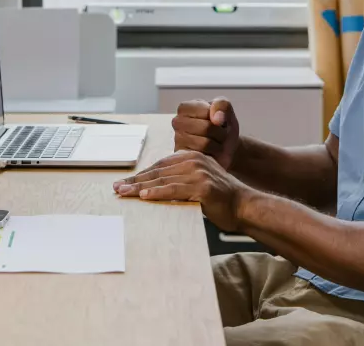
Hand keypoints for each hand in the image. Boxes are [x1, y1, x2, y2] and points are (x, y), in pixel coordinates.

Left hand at [113, 151, 247, 229]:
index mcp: (191, 156)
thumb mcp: (198, 182)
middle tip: (117, 188)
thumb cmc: (221, 199)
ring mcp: (198, 172)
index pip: (160, 165)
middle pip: (158, 171)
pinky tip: (144, 196)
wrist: (245, 206)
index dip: (141, 174)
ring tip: (124, 193)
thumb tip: (153, 187)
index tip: (125, 182)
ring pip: (163, 180)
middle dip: (135, 181)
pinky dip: (158, 193)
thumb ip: (180, 179)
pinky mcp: (202, 187)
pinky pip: (174, 190)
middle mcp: (193, 160)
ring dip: (140, 187)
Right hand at [171, 99, 239, 167]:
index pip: (205, 111)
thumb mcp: (227, 110)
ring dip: (218, 144)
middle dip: (220, 132)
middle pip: (206, 127)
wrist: (226, 147)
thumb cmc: (223, 125)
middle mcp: (177, 122)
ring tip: (216, 143)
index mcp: (185, 107)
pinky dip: (213, 155)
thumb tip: (216, 119)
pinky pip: (204, 157)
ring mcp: (178, 140)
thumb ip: (222, 105)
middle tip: (220, 133)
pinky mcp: (183, 157)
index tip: (217, 119)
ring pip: (206, 143)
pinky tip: (211, 153)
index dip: (218, 116)